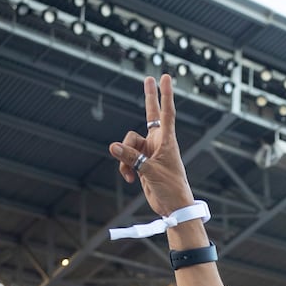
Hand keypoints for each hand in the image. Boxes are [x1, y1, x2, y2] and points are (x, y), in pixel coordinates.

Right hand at [107, 75, 195, 216]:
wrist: (172, 207)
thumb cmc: (170, 188)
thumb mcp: (150, 172)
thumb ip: (131, 158)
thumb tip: (113, 147)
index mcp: (167, 141)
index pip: (166, 113)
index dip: (165, 95)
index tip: (165, 78)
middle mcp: (158, 143)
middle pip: (150, 115)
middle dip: (149, 98)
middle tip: (148, 78)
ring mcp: (149, 152)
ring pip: (128, 144)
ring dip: (125, 158)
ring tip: (132, 173)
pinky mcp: (142, 163)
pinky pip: (126, 158)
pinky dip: (125, 167)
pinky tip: (130, 178)